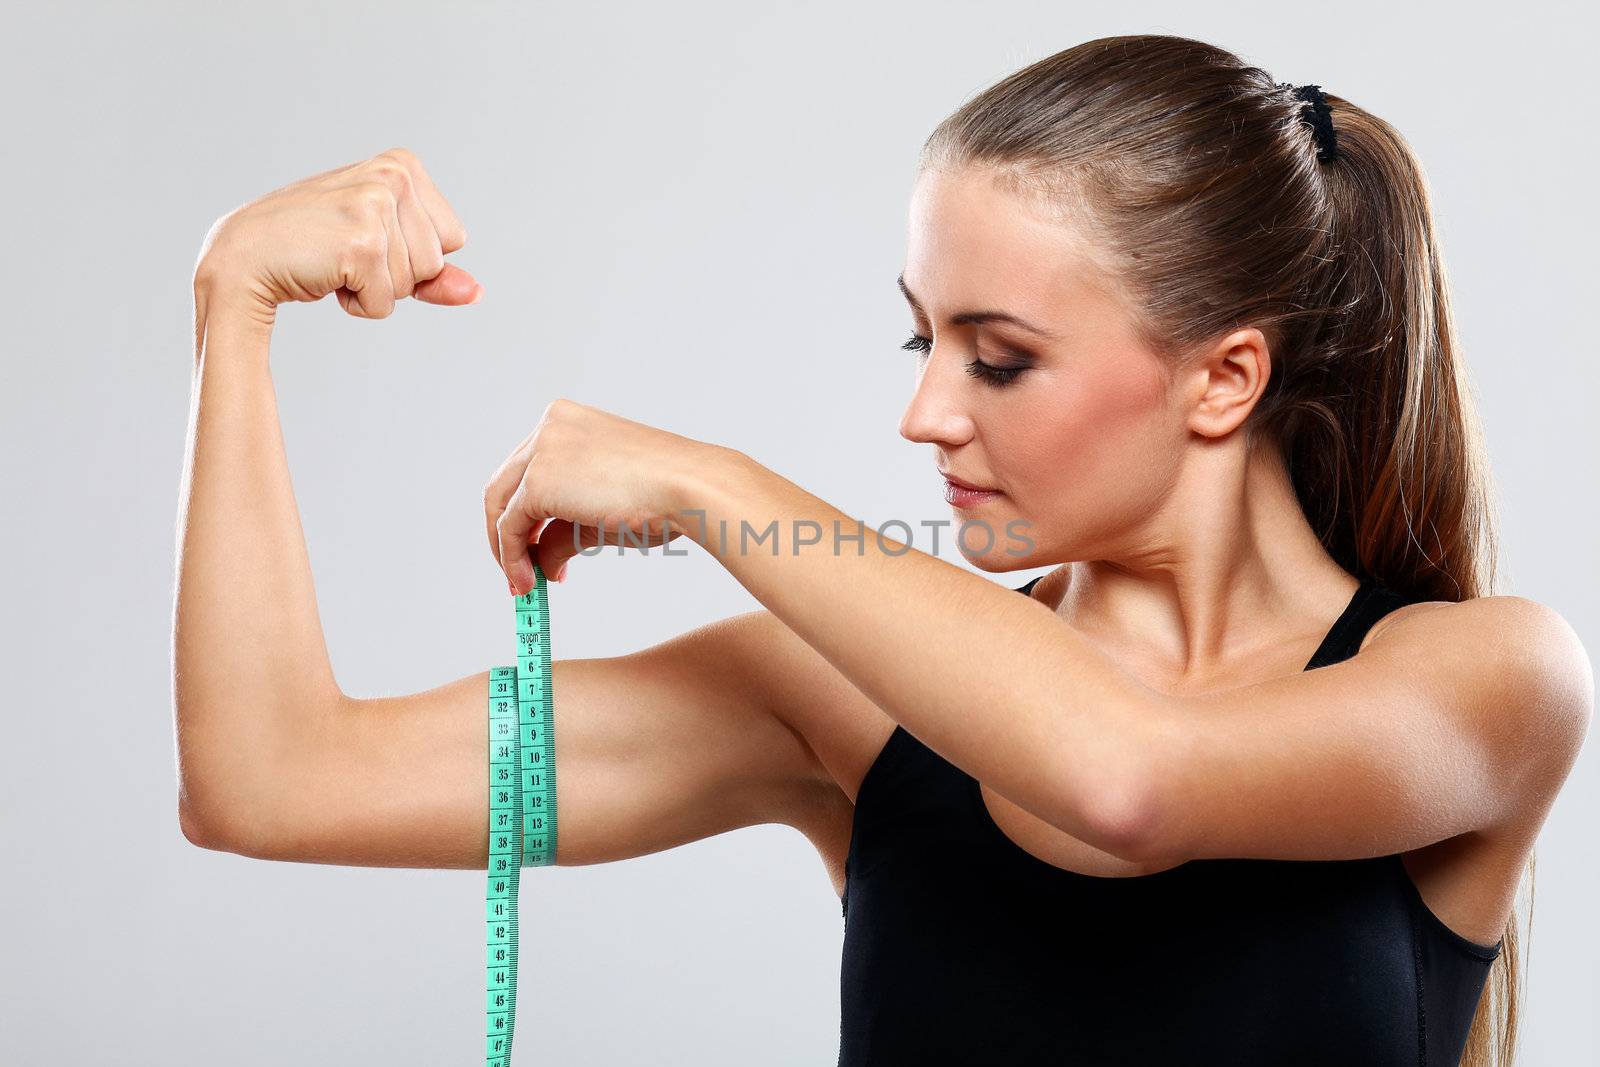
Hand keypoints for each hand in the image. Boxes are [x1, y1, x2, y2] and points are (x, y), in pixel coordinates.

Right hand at [193, 146, 479, 326]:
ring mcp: (377, 205)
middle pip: (437, 262)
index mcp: (403, 164)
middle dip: (396, 274)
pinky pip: (385, 303)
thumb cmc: (313, 247)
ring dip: (375, 288)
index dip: (413, 255)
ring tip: (334, 259)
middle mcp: (394, 174)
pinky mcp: (362, 242)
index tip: (367, 238)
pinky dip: (356, 304)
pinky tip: (324, 274)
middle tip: (345, 251)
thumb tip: (475, 292)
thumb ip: (433, 271)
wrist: (243, 256)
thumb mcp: (380, 248)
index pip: (453, 237)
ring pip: (414, 284)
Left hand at [484, 398, 731, 593]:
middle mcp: (550, 426)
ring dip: (507, 550)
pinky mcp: (537, 481)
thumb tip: (542, 562)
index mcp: (570, 421)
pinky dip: (512, 557)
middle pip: (505, 485)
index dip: (525, 513)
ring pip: (500, 506)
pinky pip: (509, 527)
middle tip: (520, 570)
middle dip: (509, 533)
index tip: (532, 547)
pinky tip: (529, 581)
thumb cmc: (668, 496)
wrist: (692, 487)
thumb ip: (565, 529)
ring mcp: (541, 449)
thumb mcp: (604, 510)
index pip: (527, 469)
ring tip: (525, 584)